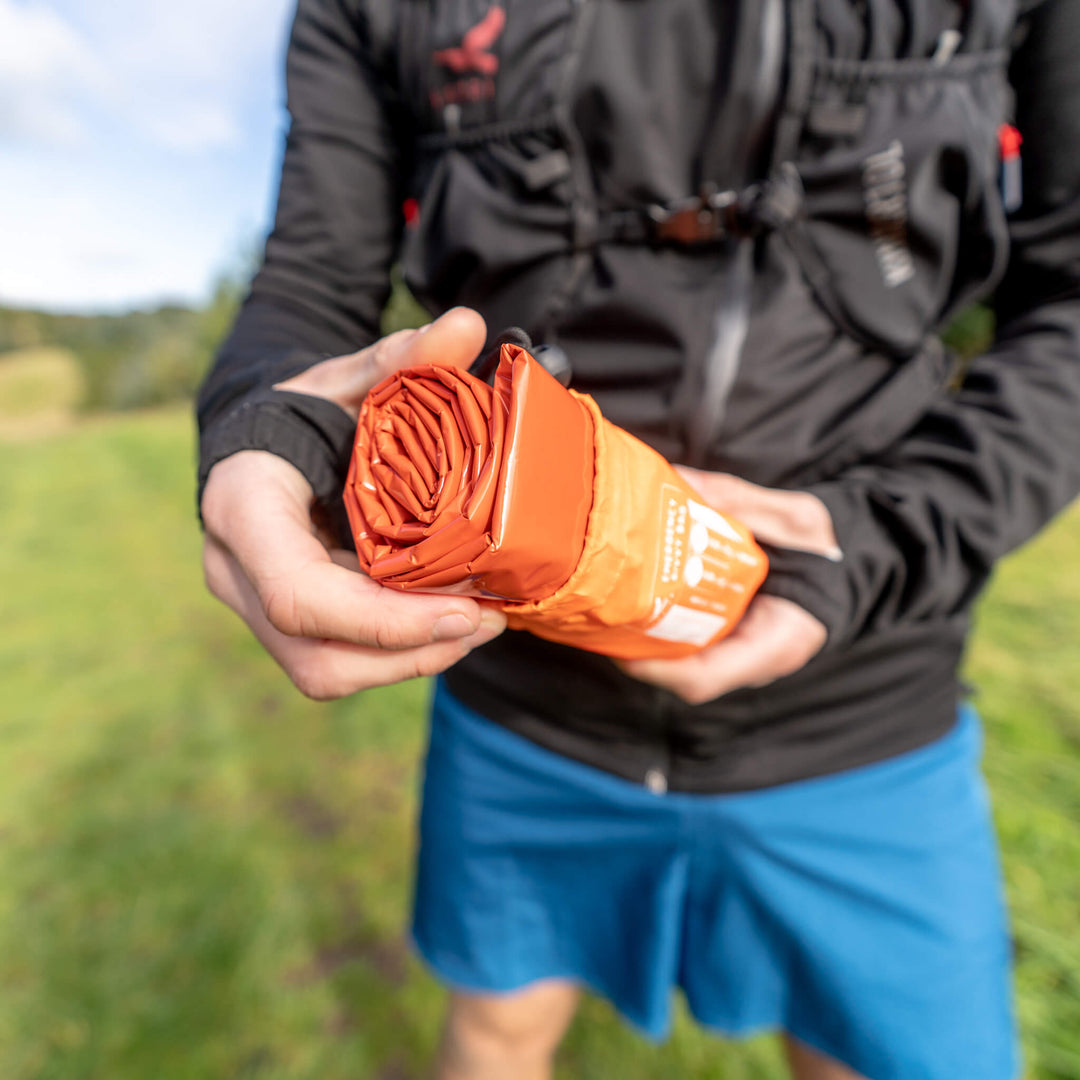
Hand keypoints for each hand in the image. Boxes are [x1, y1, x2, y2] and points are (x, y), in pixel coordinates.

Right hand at [201, 308, 506, 700]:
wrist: (260, 445)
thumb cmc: (306, 412)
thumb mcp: (349, 379)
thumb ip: (403, 359)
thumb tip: (468, 325)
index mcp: (241, 508)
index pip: (296, 593)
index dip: (382, 620)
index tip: (463, 610)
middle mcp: (236, 571)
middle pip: (317, 655)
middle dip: (410, 652)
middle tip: (488, 620)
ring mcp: (255, 605)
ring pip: (329, 672)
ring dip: (412, 660)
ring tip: (481, 623)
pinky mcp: (286, 624)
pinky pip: (341, 660)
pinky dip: (402, 651)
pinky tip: (453, 620)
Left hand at [620, 468, 837, 704]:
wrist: (851, 560)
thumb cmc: (827, 545)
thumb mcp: (794, 518)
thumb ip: (738, 501)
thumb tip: (681, 481)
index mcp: (777, 639)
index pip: (705, 677)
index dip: (657, 670)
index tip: (620, 649)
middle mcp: (756, 658)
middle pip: (685, 676)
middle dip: (638, 655)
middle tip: (597, 621)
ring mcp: (745, 655)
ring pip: (684, 667)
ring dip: (643, 646)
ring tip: (604, 614)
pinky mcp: (734, 641)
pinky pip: (692, 649)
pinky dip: (660, 632)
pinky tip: (632, 603)